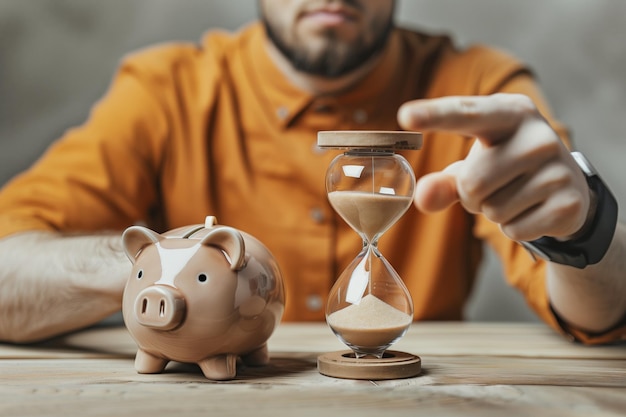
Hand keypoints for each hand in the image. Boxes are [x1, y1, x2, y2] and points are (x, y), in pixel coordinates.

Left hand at [397, 93, 590, 241]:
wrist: (567, 186)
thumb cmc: (505, 168)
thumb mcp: (471, 167)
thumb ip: (443, 181)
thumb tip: (422, 196)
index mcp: (509, 113)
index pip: (465, 114)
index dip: (435, 115)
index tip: (405, 114)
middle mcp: (538, 135)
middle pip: (471, 183)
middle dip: (472, 195)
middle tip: (494, 185)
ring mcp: (558, 169)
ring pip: (493, 210)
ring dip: (493, 212)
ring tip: (515, 194)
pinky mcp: (568, 203)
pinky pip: (515, 230)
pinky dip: (514, 228)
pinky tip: (532, 210)